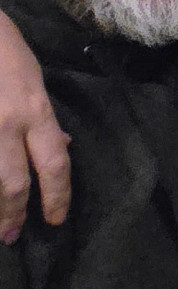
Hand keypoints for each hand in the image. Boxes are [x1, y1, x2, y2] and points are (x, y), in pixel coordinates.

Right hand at [0, 9, 69, 243]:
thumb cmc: (5, 52)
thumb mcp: (35, 81)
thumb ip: (45, 119)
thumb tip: (62, 146)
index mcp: (35, 111)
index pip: (55, 163)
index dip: (57, 196)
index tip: (55, 219)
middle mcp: (7, 123)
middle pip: (13, 182)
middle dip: (12, 214)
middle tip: (11, 236)